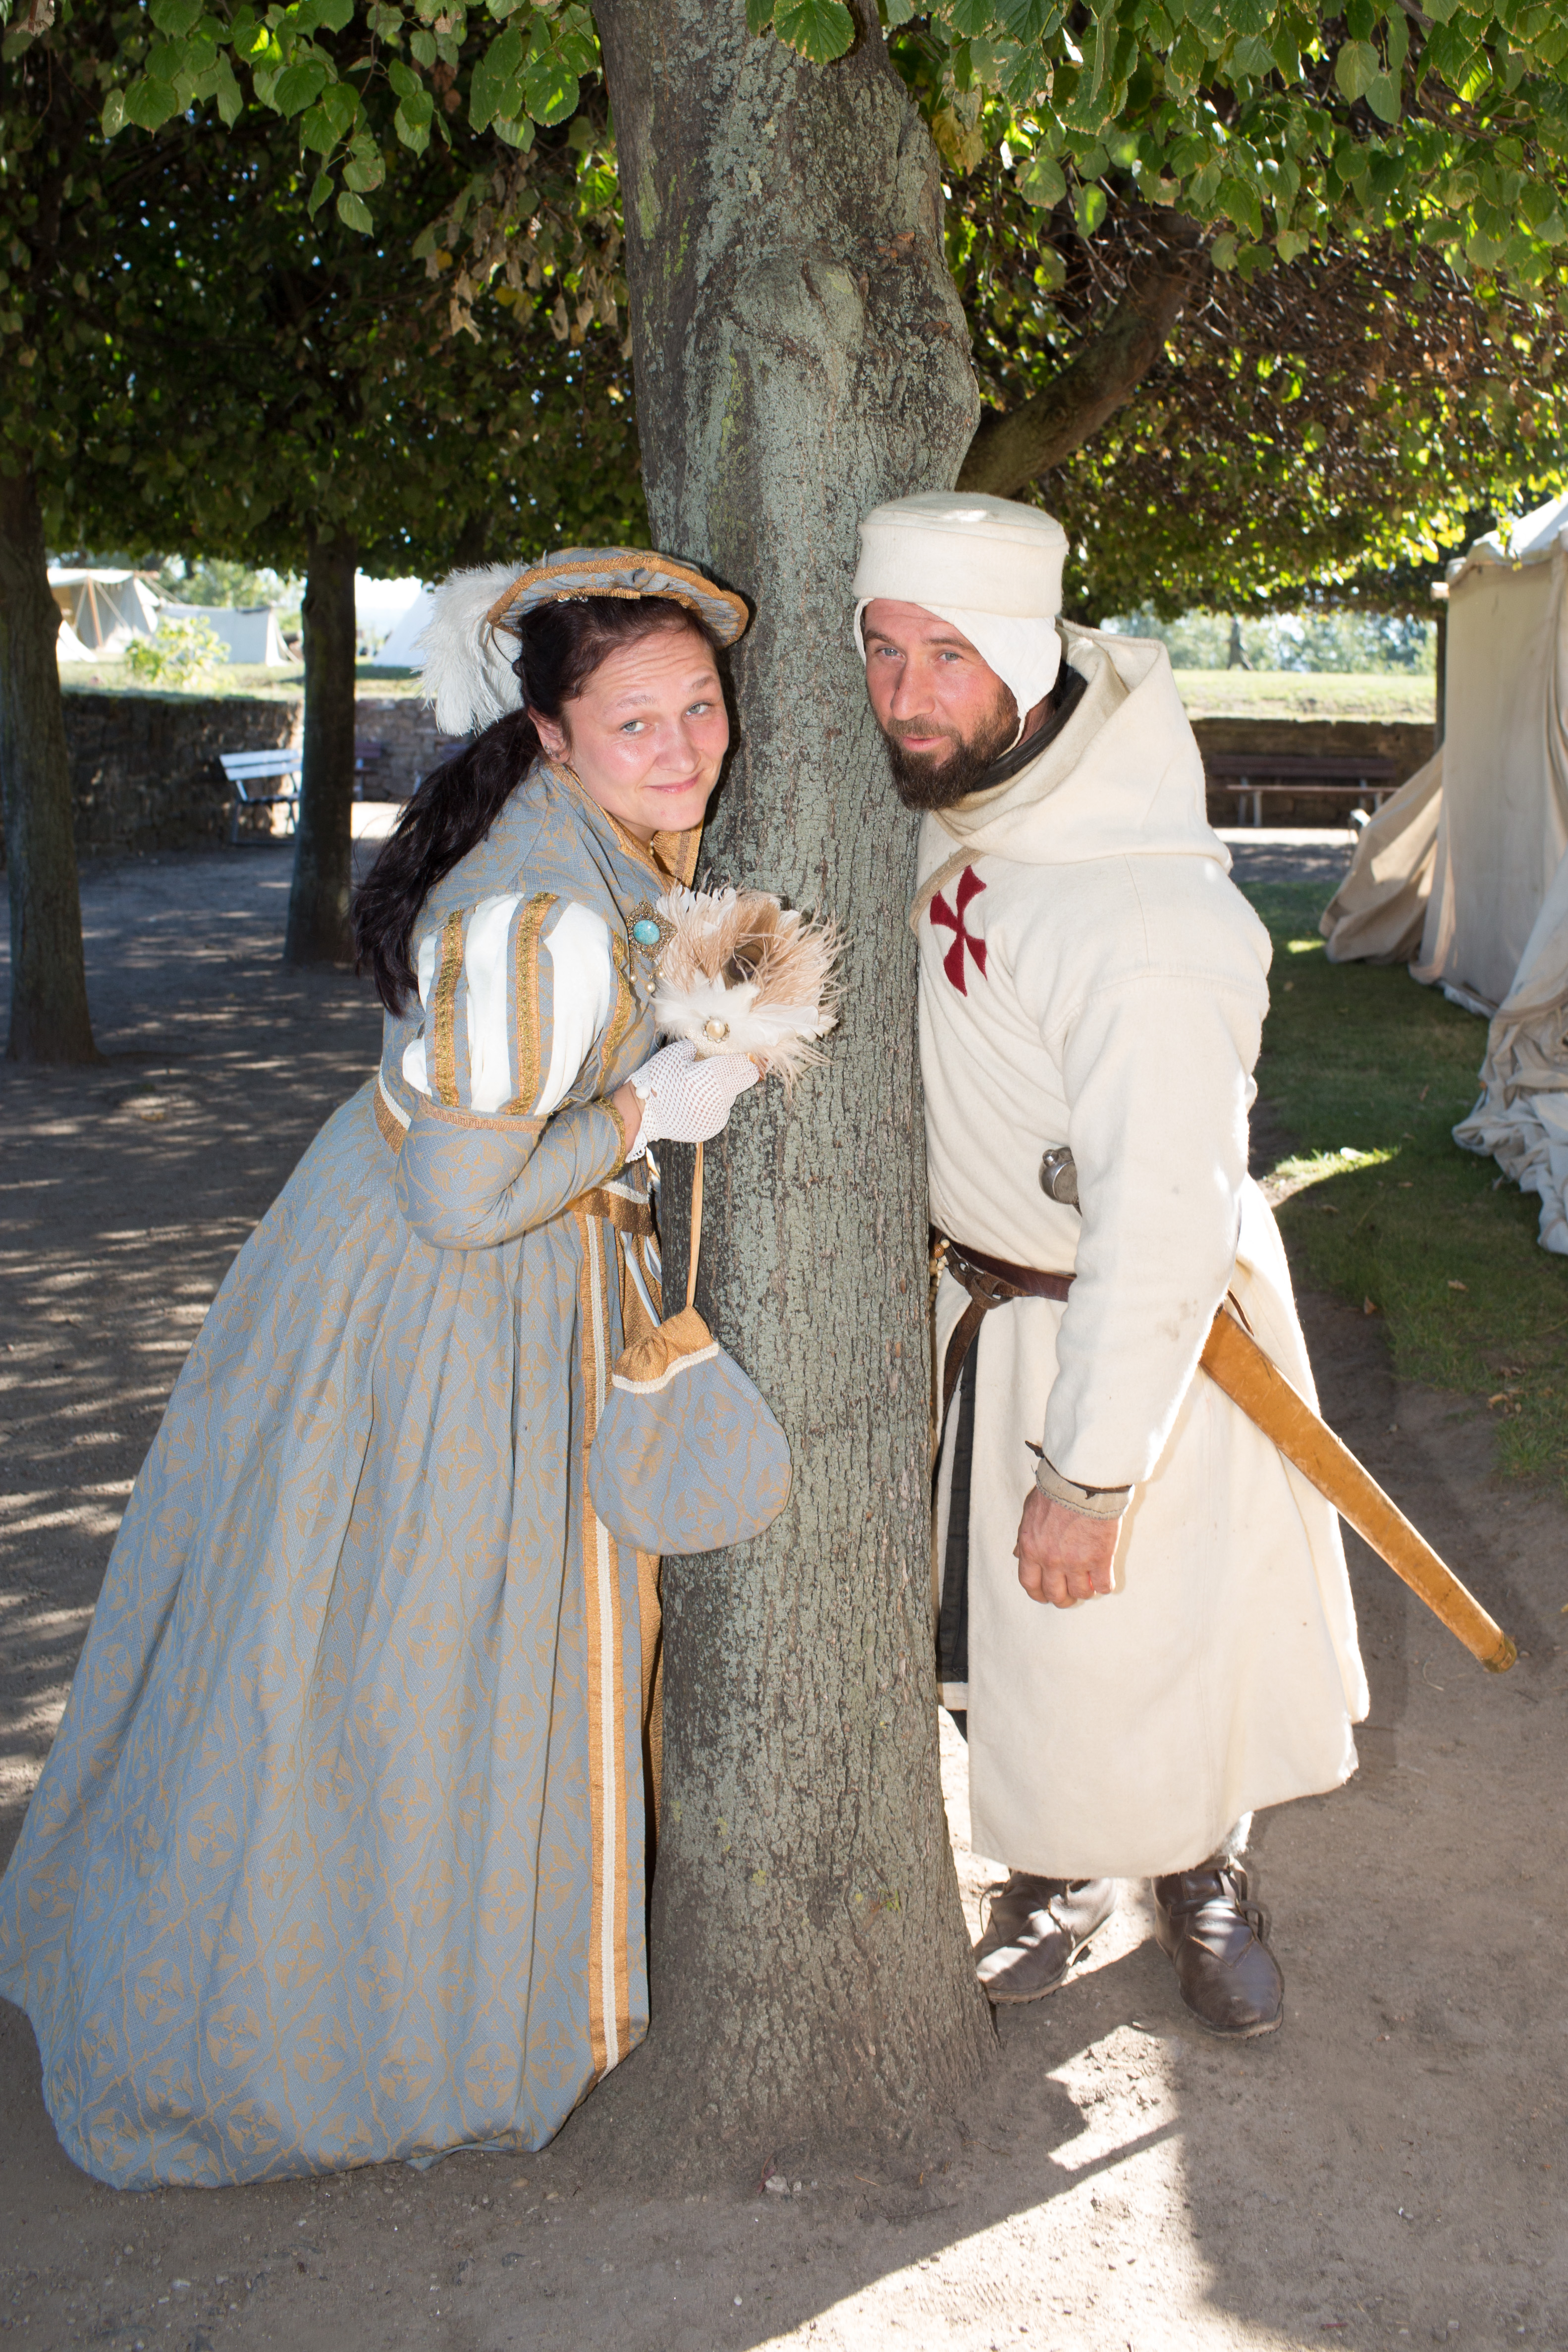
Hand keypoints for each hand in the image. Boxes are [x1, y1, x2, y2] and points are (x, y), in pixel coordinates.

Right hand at [618, 1038, 758, 1153]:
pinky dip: (713, 1107)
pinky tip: (696, 1103)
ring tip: (700, 1088)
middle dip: (741, 1072)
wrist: (643, 1113)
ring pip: (731, 1097)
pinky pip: (720, 1113)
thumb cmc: (657, 1080)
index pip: (743, 1064)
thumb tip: (703, 1049)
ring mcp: (717, 1115)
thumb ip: (694, 1048)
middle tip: (731, 1069)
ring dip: (723, 1091)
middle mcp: (720, 1097)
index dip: (744, 1058)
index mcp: (713, 1075)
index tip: (740, 1056)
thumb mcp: (674, 1054)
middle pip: (746, 1080)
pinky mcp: (711, 1128)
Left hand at [1013, 1486, 1120, 1608]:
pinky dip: (1105, 1585)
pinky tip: (1105, 1578)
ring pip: (1081, 1593)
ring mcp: (1076, 1561)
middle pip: (1055, 1594)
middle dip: (1062, 1599)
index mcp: (1031, 1548)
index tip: (1045, 1595)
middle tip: (1069, 1596)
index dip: (1038, 1594)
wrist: (1081, 1481)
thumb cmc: (1055, 1491)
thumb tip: (1018, 1554)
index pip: (1030, 1584)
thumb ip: (1024, 1537)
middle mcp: (1051, 1560)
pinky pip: (1104, 1585)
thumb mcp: (1029, 1512)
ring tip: (1089, 1584)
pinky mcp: (1100, 1558)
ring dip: (1085, 1591)